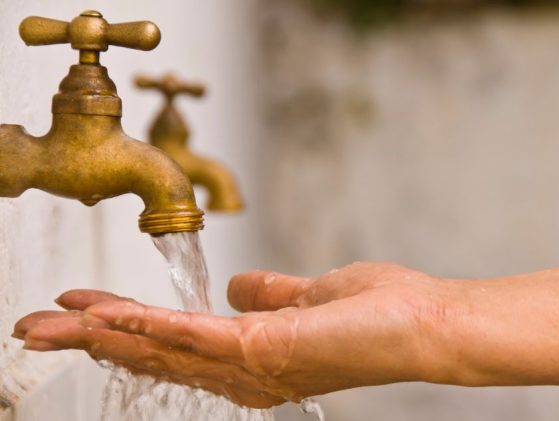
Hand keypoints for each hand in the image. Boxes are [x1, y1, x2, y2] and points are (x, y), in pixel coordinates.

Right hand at [13, 262, 462, 407]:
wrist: (421, 324)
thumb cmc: (377, 311)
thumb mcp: (308, 296)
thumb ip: (271, 294)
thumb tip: (239, 284)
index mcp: (251, 355)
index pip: (174, 343)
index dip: (125, 328)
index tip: (84, 310)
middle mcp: (242, 371)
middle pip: (152, 354)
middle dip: (91, 339)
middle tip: (36, 326)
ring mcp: (248, 364)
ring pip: (159, 348)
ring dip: (101, 333)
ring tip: (50, 322)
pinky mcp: (260, 348)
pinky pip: (190, 336)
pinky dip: (144, 325)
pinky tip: (104, 313)